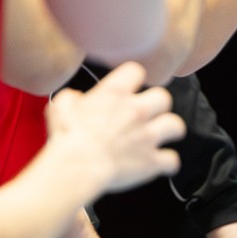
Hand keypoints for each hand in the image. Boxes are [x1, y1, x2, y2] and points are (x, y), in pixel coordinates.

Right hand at [44, 62, 184, 194]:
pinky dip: (168, 163)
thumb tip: (76, 99)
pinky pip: (172, 160)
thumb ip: (72, 98)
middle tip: (148, 112)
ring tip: (163, 134)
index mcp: (115, 94)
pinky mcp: (152, 160)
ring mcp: (148, 136)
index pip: (136, 71)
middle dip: (157, 104)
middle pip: (163, 97)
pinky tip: (163, 164)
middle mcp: (137, 111)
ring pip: (176, 125)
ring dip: (170, 130)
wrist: (78, 166)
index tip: (130, 85)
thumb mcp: (60, 107)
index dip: (133, 78)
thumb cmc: (67, 138)